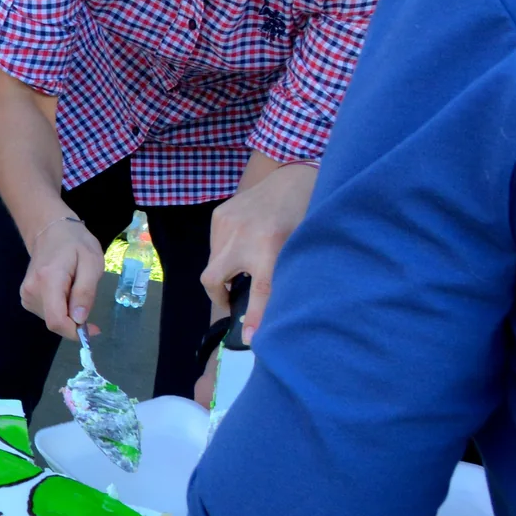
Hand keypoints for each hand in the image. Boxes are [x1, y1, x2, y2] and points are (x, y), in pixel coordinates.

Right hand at [18, 212, 103, 339]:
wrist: (50, 230)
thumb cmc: (74, 243)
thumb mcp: (91, 262)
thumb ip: (85, 291)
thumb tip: (79, 319)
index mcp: (48, 281)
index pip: (56, 320)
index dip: (75, 332)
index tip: (93, 329)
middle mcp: (31, 290)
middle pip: (55, 321)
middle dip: (74, 319)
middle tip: (87, 299)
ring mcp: (25, 294)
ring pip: (51, 319)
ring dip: (68, 313)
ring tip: (74, 288)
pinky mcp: (25, 296)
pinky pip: (47, 313)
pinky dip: (60, 309)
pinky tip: (65, 292)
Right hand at [202, 162, 316, 342]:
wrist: (294, 178)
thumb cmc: (303, 219)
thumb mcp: (299, 251)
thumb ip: (282, 280)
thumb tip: (266, 314)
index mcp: (271, 249)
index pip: (261, 292)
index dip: (254, 317)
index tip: (247, 337)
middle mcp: (243, 237)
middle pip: (214, 280)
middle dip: (219, 295)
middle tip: (231, 299)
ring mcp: (227, 224)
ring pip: (213, 263)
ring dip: (224, 271)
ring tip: (244, 265)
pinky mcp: (219, 215)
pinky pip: (214, 245)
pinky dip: (224, 252)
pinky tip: (242, 243)